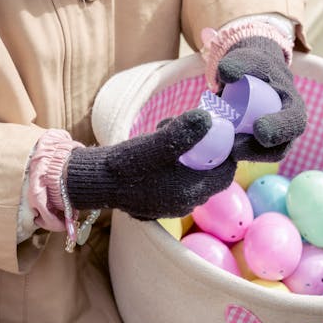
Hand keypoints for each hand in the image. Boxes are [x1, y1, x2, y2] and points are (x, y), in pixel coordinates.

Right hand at [66, 109, 235, 219]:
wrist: (96, 182)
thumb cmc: (126, 164)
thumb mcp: (154, 144)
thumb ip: (182, 133)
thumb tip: (208, 118)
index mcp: (190, 192)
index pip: (226, 173)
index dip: (226, 152)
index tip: (216, 130)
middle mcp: (186, 203)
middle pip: (210, 172)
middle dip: (202, 147)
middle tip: (185, 127)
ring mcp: (173, 204)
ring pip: (193, 173)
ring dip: (186, 152)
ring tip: (165, 131)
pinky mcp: (160, 201)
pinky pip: (178, 180)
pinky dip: (174, 163)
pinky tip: (158, 147)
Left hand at [217, 36, 306, 161]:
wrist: (252, 73)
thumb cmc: (254, 66)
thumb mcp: (249, 59)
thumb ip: (239, 62)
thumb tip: (226, 73)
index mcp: (294, 105)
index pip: (294, 122)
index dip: (279, 128)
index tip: (258, 128)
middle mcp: (287, 126)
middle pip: (281, 148)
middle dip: (259, 152)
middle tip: (235, 149)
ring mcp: (273, 139)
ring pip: (263, 157)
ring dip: (244, 155)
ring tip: (225, 149)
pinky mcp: (258, 146)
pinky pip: (251, 156)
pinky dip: (237, 154)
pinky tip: (221, 150)